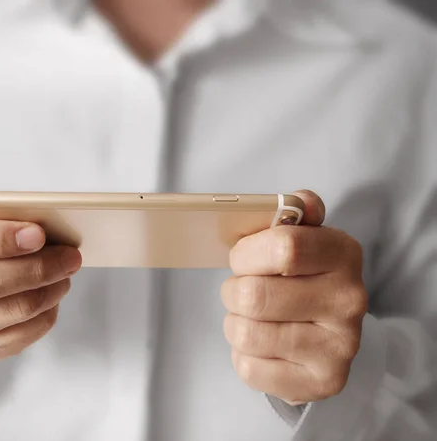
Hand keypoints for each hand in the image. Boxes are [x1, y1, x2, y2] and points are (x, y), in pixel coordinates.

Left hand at [221, 190, 367, 404]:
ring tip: (252, 318)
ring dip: (235, 323)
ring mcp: (339, 347)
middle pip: (255, 295)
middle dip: (234, 291)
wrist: (327, 337)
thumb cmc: (301, 279)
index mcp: (343, 253)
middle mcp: (349, 300)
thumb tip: (301, 201)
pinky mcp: (321, 383)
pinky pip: (249, 368)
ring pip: (245, 333)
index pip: (284, 247)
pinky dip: (243, 356)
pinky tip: (263, 347)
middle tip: (242, 291)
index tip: (242, 259)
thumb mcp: (302, 239)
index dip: (247, 253)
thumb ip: (294, 214)